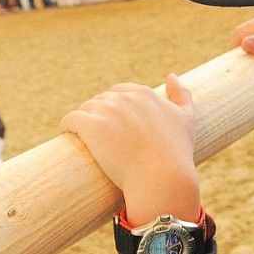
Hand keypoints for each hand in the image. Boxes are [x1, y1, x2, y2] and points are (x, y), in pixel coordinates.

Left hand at [60, 74, 199, 225]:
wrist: (162, 177)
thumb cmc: (176, 152)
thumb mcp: (186, 119)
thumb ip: (182, 94)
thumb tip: (171, 75)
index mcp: (144, 93)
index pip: (121, 93)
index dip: (116, 109)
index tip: (115, 126)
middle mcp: (124, 97)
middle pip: (102, 100)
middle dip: (100, 115)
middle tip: (101, 137)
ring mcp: (106, 111)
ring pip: (85, 108)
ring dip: (84, 121)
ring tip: (84, 139)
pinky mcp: (90, 126)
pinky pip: (70, 119)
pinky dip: (67, 126)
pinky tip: (67, 135)